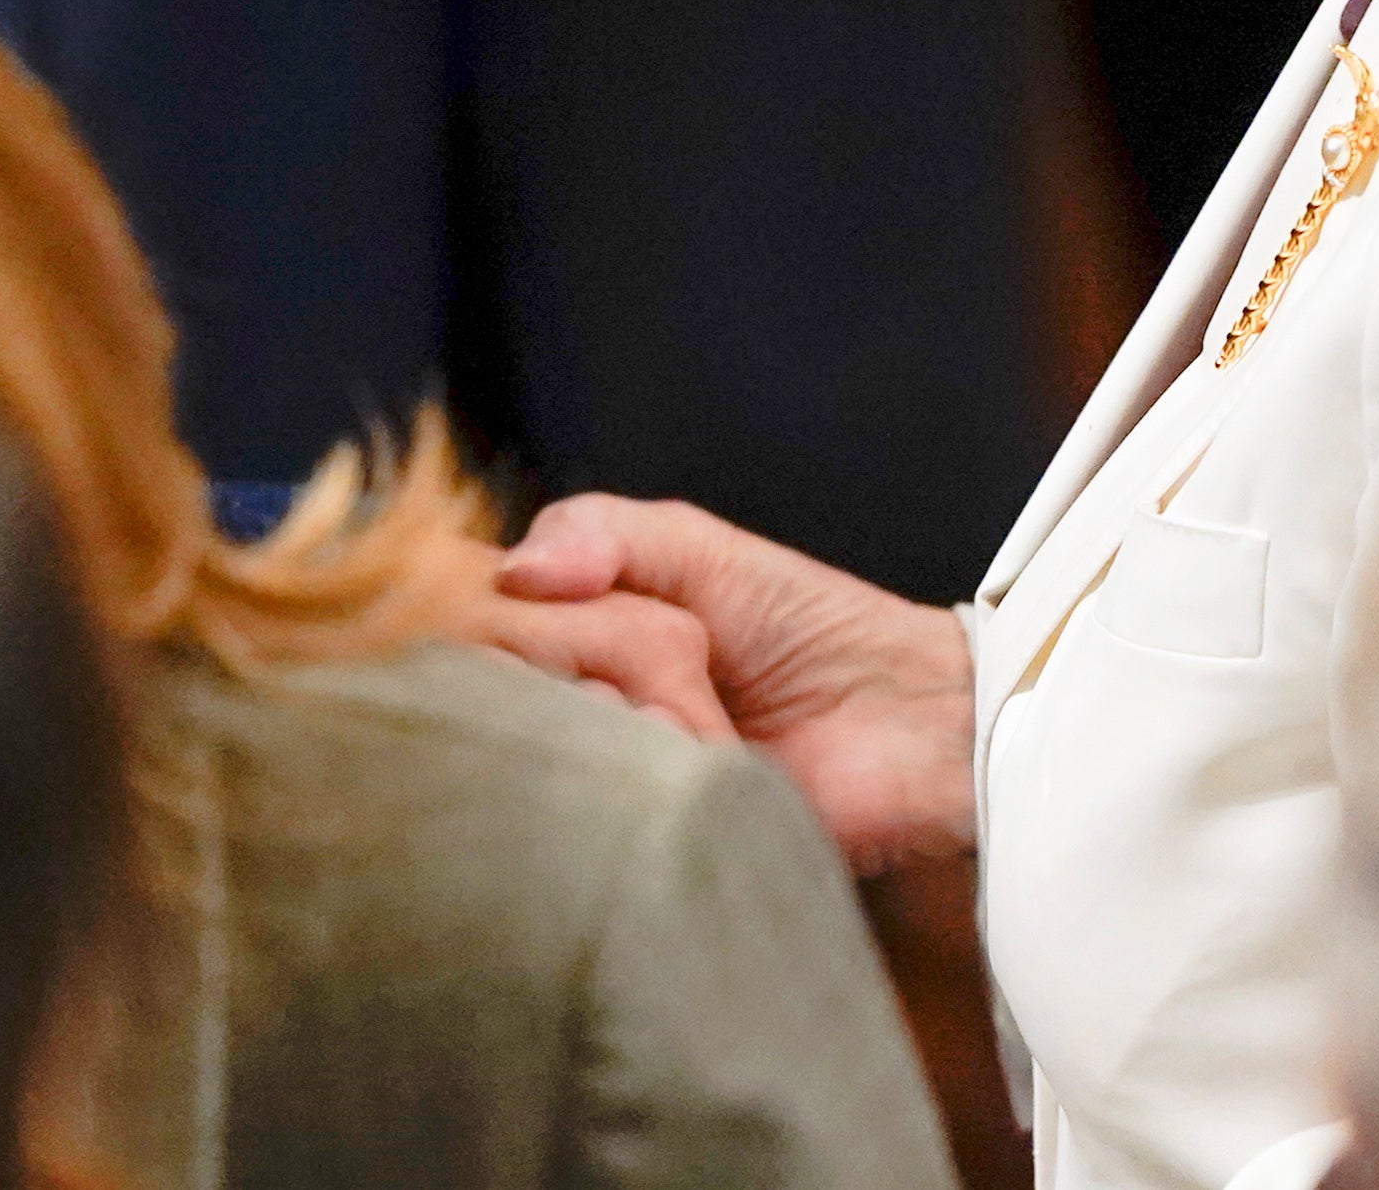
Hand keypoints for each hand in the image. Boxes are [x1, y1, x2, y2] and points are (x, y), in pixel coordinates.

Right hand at [492, 495, 979, 873]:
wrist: (913, 722)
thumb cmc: (807, 625)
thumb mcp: (696, 547)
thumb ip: (600, 530)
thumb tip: (513, 574)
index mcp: (565, 635)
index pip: (466, 617)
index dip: (486, 607)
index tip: (545, 598)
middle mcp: (563, 710)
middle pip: (494, 676)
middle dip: (588, 646)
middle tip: (678, 653)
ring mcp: (596, 781)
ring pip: (536, 741)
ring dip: (618, 713)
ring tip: (697, 717)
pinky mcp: (637, 848)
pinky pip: (590, 811)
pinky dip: (643, 768)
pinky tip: (694, 755)